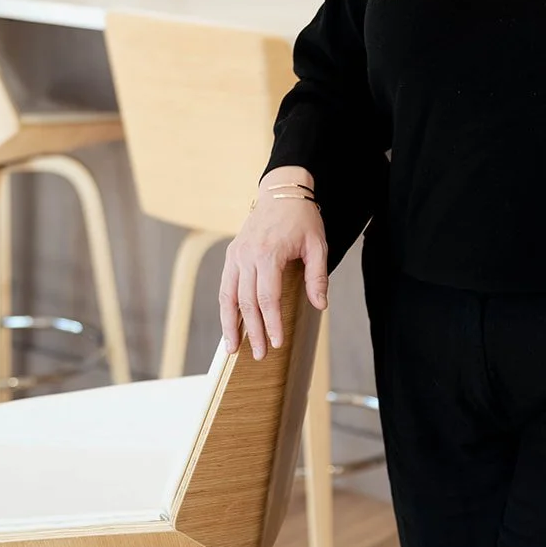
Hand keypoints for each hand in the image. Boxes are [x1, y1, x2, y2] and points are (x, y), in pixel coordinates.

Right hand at [219, 169, 327, 359]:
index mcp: (269, 254)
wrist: (281, 191)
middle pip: (247, 302)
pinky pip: (225, 287)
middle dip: (253, 332)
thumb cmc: (302, 218)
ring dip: (230, 325)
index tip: (278, 343)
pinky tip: (229, 325)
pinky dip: (226, 308)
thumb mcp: (318, 245)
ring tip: (233, 350)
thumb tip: (320, 305)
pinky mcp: (231, 255)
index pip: (268, 298)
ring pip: (228, 297)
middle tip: (261, 355)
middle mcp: (247, 256)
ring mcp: (236, 255)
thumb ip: (317, 276)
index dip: (272, 324)